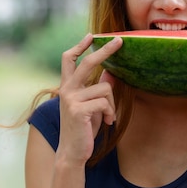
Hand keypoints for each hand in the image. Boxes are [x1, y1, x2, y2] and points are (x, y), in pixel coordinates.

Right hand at [57, 33, 122, 165]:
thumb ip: (98, 88)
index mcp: (68, 86)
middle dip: (105, 51)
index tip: (91, 35)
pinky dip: (111, 112)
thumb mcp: (92, 105)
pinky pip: (104, 103)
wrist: (72, 151)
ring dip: (112, 103)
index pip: (69, 59)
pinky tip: (108, 122)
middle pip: (87, 63)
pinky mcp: (78, 110)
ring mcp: (71, 99)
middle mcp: (66, 90)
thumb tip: (111, 72)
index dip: (80, 46)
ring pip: (104, 88)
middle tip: (120, 41)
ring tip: (109, 116)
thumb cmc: (83, 128)